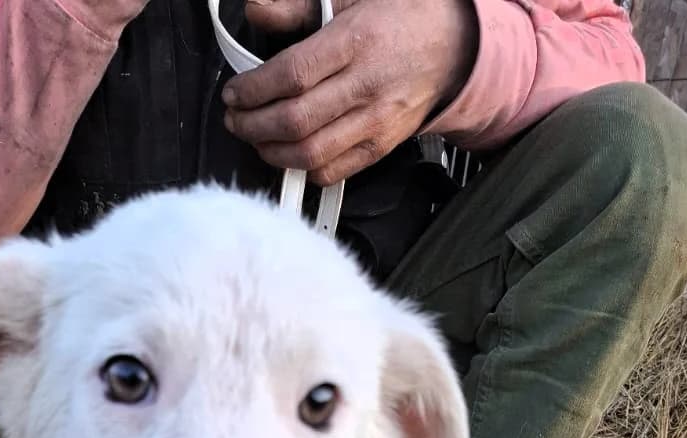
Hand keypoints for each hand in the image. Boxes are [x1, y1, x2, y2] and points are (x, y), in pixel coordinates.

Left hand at [223, 0, 477, 186]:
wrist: (452, 45)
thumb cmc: (397, 16)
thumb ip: (298, 5)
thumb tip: (256, 10)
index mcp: (355, 42)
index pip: (292, 76)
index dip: (253, 90)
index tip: (235, 93)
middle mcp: (366, 86)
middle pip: (295, 120)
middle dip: (252, 125)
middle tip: (235, 119)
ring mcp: (374, 122)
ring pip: (310, 153)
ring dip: (271, 151)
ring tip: (255, 137)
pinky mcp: (380, 147)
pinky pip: (332, 172)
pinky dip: (302, 169)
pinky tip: (288, 153)